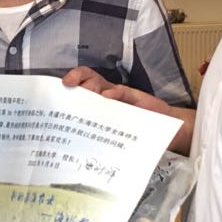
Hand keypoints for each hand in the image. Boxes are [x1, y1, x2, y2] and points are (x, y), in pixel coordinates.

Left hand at [61, 67, 194, 153]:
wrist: (162, 129)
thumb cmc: (131, 132)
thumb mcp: (108, 131)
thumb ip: (94, 131)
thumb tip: (68, 142)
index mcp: (96, 102)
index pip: (81, 86)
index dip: (70, 83)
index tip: (59, 88)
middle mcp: (105, 95)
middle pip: (87, 78)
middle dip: (76, 78)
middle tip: (69, 86)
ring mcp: (118, 95)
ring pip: (100, 81)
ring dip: (91, 85)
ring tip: (88, 92)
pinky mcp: (134, 97)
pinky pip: (122, 92)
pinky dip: (114, 93)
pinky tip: (108, 97)